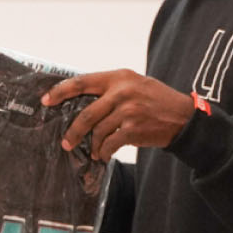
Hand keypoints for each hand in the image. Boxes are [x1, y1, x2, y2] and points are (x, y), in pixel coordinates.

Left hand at [42, 69, 195, 161]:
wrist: (186, 118)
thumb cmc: (158, 101)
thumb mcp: (136, 85)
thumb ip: (112, 89)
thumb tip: (82, 101)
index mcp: (120, 77)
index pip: (82, 82)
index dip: (61, 91)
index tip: (46, 100)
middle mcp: (122, 91)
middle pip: (86, 114)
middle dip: (72, 131)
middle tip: (66, 142)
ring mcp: (128, 110)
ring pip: (97, 131)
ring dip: (93, 145)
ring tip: (94, 151)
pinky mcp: (133, 129)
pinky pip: (109, 143)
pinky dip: (104, 151)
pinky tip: (104, 154)